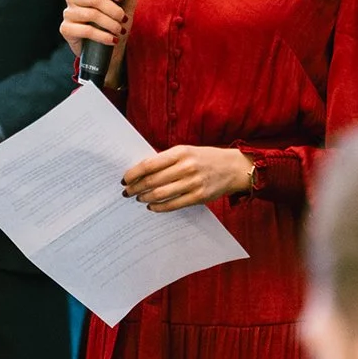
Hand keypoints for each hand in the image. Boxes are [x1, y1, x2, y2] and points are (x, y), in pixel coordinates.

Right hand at [61, 0, 137, 85]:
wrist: (109, 48)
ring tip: (120, 30)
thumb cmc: (116, 21)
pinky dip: (103, 36)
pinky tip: (113, 40)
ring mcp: (68, 12)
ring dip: (110, 24)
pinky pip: (86, 30)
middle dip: (113, 10)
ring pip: (91, 15)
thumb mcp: (127, 5)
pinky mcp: (66, 28)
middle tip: (124, 19)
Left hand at [122, 145, 254, 211]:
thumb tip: (141, 171)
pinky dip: (159, 207)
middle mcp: (186, 167)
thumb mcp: (186, 151)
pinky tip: (152, 206)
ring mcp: (193, 183)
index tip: (125, 178)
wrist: (232, 168)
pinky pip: (173, 205)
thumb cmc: (204, 158)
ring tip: (139, 198)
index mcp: (181, 152)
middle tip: (127, 192)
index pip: (150, 164)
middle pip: (153, 180)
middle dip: (136, 187)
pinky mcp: (199, 197)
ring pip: (161, 194)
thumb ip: (166, 159)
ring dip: (145, 198)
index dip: (134, 173)